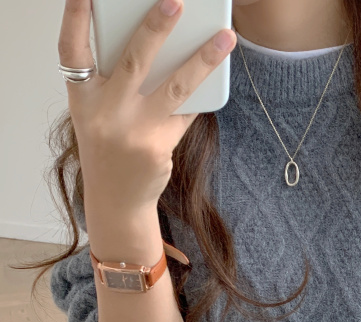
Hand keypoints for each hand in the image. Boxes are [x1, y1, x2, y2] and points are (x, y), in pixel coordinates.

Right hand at [58, 0, 235, 213]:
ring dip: (203, 60)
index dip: (75, 18)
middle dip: (155, 28)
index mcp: (82, 98)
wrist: (116, 199)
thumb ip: (114, 83)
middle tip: (176, 3)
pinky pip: (186, 113)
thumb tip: (155, 44)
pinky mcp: (158, 147)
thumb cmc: (108, 148)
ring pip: (174, 87)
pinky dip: (200, 95)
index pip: (72, 50)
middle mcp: (105, 113)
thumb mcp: (97, 113)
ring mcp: (134, 132)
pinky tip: (216, 76)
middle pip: (133, 61)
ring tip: (224, 39)